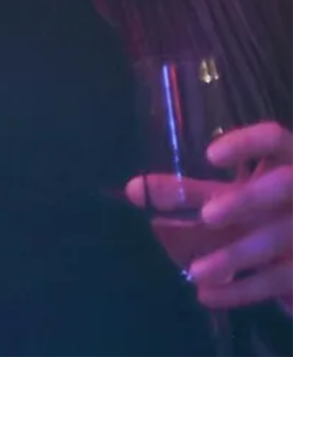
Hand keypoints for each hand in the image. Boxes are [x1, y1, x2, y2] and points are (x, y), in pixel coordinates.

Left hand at [127, 122, 307, 313]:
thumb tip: (133, 190)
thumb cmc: (264, 214)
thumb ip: (191, 192)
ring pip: (281, 236)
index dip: (249, 144)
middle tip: (208, 215)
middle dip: (247, 198)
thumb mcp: (237, 199)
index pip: (277, 140)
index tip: (211, 155)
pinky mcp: (311, 271)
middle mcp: (306, 192)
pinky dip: (245, 289)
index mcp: (291, 163)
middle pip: (285, 184)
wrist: (303, 253)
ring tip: (195, 271)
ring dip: (236, 254)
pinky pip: (282, 278)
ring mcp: (312, 231)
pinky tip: (210, 295)